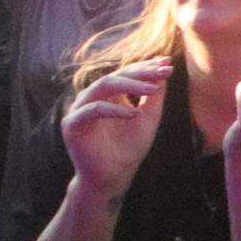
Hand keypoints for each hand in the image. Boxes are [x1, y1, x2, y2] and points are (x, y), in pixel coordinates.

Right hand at [62, 58, 171, 204]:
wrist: (114, 176)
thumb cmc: (130, 147)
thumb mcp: (148, 116)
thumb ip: (154, 94)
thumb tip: (164, 68)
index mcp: (108, 95)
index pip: (126, 73)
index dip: (147, 67)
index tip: (168, 64)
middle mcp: (92, 98)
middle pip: (116, 75)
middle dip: (141, 72)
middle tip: (163, 71)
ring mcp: (79, 109)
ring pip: (103, 86)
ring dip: (130, 85)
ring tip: (153, 89)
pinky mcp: (71, 124)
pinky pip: (93, 109)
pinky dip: (114, 109)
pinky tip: (134, 113)